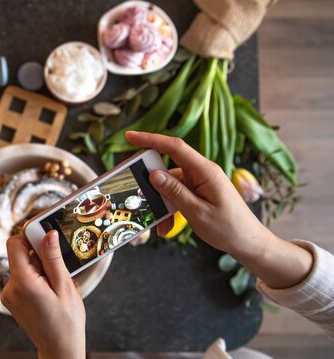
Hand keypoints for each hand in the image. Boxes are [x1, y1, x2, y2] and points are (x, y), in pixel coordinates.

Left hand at [2, 232, 84, 358]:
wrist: (59, 349)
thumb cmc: (66, 322)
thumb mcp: (64, 287)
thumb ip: (53, 259)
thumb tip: (48, 234)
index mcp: (23, 283)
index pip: (15, 244)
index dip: (29, 235)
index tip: (46, 234)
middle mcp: (10, 288)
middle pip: (20, 254)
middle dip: (39, 255)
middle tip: (57, 269)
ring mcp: (9, 295)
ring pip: (22, 266)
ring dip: (39, 268)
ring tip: (55, 285)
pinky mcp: (12, 299)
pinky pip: (22, 278)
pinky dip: (36, 278)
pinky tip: (49, 291)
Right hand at [125, 131, 271, 260]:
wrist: (249, 243)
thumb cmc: (230, 229)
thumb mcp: (197, 213)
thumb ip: (175, 192)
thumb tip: (154, 174)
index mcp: (205, 171)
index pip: (175, 147)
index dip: (151, 139)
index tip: (130, 136)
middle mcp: (202, 172)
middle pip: (167, 168)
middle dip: (152, 186)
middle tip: (141, 199)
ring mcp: (200, 182)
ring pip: (169, 186)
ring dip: (162, 204)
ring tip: (162, 225)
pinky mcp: (199, 191)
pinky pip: (176, 195)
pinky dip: (169, 209)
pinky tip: (167, 225)